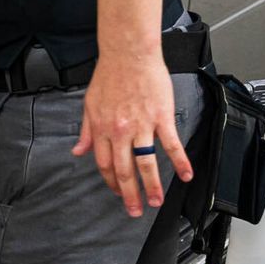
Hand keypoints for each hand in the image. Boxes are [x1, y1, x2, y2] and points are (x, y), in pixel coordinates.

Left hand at [71, 52, 193, 216]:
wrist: (128, 54)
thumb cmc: (109, 76)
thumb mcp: (89, 104)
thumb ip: (85, 131)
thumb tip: (78, 151)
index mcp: (102, 128)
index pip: (105, 163)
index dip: (111, 182)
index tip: (117, 193)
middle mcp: (120, 131)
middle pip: (124, 170)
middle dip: (130, 194)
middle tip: (135, 210)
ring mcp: (141, 125)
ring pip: (146, 162)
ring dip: (152, 185)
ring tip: (156, 201)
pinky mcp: (160, 117)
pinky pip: (171, 144)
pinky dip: (180, 162)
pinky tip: (186, 175)